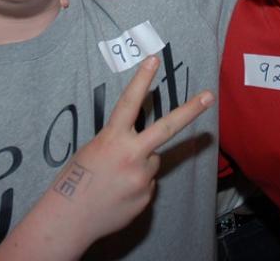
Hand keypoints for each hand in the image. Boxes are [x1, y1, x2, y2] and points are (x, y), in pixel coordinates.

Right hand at [59, 55, 213, 242]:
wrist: (69, 220)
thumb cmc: (75, 179)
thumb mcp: (93, 150)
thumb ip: (120, 143)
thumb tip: (143, 146)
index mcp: (112, 139)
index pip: (129, 103)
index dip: (142, 79)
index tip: (154, 59)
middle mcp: (131, 155)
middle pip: (166, 128)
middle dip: (190, 110)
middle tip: (209, 96)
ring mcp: (141, 177)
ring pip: (152, 160)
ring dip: (140, 164)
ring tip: (116, 177)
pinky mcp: (146, 197)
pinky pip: (147, 182)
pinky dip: (136, 183)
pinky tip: (119, 192)